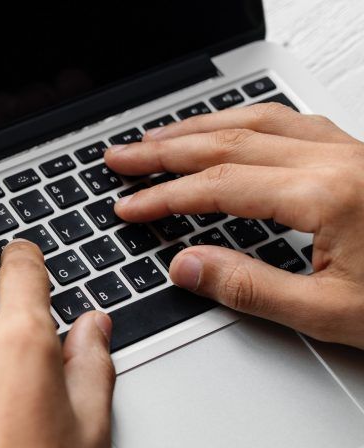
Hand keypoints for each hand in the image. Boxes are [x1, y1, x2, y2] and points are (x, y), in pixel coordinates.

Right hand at [106, 102, 363, 347]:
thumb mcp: (330, 314)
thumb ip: (250, 289)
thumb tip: (188, 267)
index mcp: (328, 196)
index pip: (220, 187)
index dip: (164, 196)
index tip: (129, 205)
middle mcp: (340, 161)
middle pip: (231, 140)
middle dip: (166, 149)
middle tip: (122, 158)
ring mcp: (354, 151)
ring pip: (261, 120)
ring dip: (201, 127)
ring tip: (159, 139)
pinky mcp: (363, 156)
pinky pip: (294, 121)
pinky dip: (248, 121)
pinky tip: (233, 129)